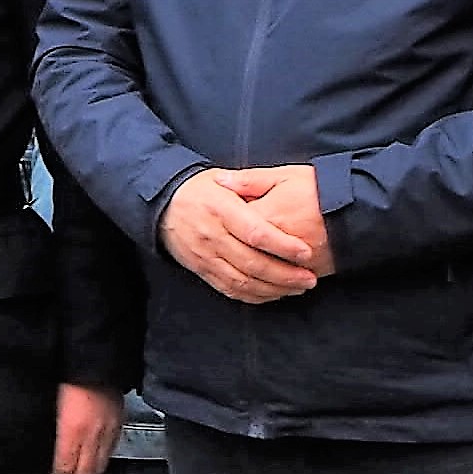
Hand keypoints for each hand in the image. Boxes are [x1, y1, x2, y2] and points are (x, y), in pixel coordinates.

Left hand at [51, 384, 124, 473]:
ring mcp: (108, 429)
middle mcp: (92, 434)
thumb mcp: (48, 403)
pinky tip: (95, 460)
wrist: (92, 359)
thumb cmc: (64, 375)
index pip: (65, 466)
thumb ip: (48, 426)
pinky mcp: (118, 422)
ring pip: (101, 464)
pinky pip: (112, 450)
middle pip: (85, 471)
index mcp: (72, 430)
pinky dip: (102, 460)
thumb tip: (42, 441)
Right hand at [160, 168, 324, 304]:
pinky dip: (254, 296)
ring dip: (274, 289)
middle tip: (309, 278)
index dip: (283, 246)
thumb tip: (279, 187)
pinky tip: (274, 293)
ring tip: (298, 288)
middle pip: (252, 263)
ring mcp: (205, 256)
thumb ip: (250, 182)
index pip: (255, 233)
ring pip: (243, 281)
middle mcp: (211, 235)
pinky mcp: (201, 269)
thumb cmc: (201, 190)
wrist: (163, 206)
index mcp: (220, 210)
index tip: (306, 252)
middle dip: (285, 275)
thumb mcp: (222, 178)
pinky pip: (230, 289)